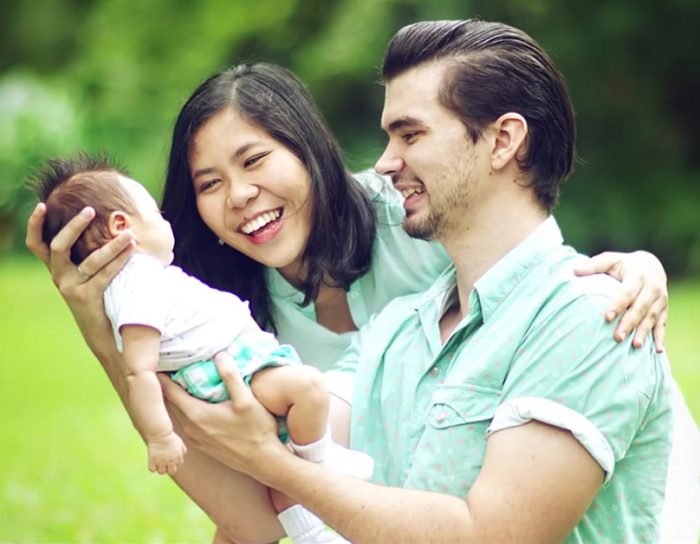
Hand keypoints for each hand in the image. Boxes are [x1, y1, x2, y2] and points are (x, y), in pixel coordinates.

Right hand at [25, 203, 133, 324]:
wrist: (103, 334)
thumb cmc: (100, 299)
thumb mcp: (88, 277)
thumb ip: (89, 257)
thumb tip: (110, 226)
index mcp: (57, 270)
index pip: (36, 245)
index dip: (34, 225)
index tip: (42, 205)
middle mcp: (60, 277)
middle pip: (58, 246)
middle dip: (73, 226)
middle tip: (90, 210)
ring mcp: (71, 288)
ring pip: (90, 261)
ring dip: (112, 245)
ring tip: (129, 234)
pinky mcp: (87, 298)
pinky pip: (105, 274)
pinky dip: (120, 260)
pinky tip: (132, 250)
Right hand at [147, 432, 186, 475]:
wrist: (161, 434)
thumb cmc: (170, 437)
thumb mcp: (180, 442)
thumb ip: (183, 450)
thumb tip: (182, 455)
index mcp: (178, 457)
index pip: (178, 466)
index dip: (175, 464)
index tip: (171, 461)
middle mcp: (171, 461)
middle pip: (172, 472)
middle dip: (169, 469)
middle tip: (165, 464)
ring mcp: (161, 462)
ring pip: (161, 472)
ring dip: (160, 468)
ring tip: (158, 463)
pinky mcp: (152, 461)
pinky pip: (152, 470)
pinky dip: (152, 467)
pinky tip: (153, 462)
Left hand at [159, 352, 284, 477]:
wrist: (263, 461)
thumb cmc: (256, 431)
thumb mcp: (246, 400)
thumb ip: (231, 376)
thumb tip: (220, 354)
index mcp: (196, 415)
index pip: (170, 391)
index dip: (164, 375)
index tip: (161, 360)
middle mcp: (190, 428)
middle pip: (171, 402)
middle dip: (169, 384)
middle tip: (171, 365)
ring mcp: (194, 438)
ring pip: (179, 413)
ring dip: (178, 397)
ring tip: (183, 379)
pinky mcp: (201, 444)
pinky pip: (187, 422)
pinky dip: (186, 409)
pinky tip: (197, 400)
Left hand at [574, 251, 667, 351]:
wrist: (652, 264)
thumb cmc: (624, 264)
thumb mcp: (610, 260)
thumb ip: (594, 265)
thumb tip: (574, 271)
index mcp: (638, 275)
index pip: (627, 292)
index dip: (618, 305)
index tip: (607, 317)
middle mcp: (652, 288)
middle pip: (640, 308)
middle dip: (629, 323)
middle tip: (617, 338)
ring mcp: (661, 299)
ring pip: (652, 317)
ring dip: (644, 332)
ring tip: (635, 346)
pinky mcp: (664, 309)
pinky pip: (662, 324)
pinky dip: (660, 338)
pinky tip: (657, 351)